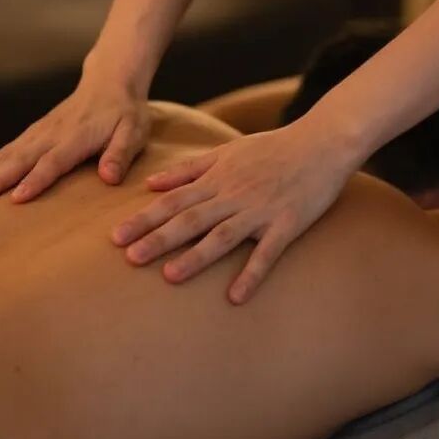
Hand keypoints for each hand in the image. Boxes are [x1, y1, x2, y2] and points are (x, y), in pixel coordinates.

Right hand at [0, 69, 150, 206]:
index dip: (35, 180)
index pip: (53, 161)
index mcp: (77, 137)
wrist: (109, 81)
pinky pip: (3, 153)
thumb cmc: (124, 112)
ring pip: (4, 157)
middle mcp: (51, 134)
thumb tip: (108, 177)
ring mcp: (38, 133)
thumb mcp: (134, 131)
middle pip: (18, 160)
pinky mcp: (32, 134)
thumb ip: (120, 153)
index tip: (16, 198)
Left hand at [110, 122, 354, 303]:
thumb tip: (150, 184)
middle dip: (158, 238)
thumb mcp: (226, 151)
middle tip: (128, 258)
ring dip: (196, 257)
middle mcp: (234, 195)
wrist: (321, 142)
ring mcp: (260, 210)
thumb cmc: (272, 147)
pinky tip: (235, 297)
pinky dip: (252, 274)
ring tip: (169, 276)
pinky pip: (267, 252)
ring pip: (222, 236)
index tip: (116, 236)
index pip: (173, 201)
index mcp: (218, 178)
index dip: (144, 218)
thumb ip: (188, 168)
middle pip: (190, 219)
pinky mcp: (287, 224)